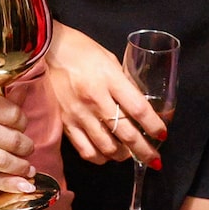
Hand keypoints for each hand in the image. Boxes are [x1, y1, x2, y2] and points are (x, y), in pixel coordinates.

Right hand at [0, 86, 33, 194]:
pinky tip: (22, 186)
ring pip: (0, 161)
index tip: (21, 127)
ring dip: (21, 167)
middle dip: (26, 147)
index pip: (11, 113)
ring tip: (27, 169)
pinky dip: (8, 184)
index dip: (22, 122)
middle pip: (10, 138)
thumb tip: (24, 100)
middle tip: (27, 149)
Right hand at [44, 25, 165, 165]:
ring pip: (106, 147)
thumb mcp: (110, 60)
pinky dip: (99, 157)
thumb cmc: (81, 50)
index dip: (153, 125)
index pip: (138, 109)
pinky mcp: (64, 123)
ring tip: (128, 154)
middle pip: (126, 133)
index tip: (162, 133)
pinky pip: (85, 150)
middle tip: (154, 159)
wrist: (46, 50)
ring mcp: (78, 114)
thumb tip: (138, 106)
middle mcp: (95, 99)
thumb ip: (123, 83)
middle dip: (144, 150)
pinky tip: (105, 154)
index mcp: (109, 78)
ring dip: (122, 155)